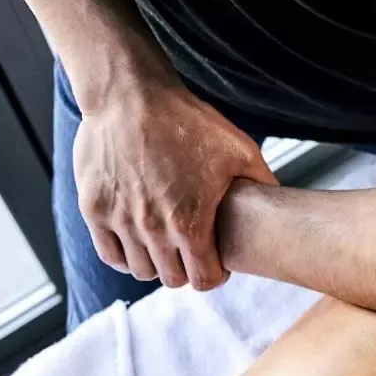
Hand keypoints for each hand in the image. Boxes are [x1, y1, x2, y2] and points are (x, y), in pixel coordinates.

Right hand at [73, 84, 277, 290]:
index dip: (215, 275)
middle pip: (173, 279)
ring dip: (156, 264)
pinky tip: (137, 241)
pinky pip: (109, 254)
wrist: (129, 95)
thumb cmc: (185, 120)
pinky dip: (124, 255)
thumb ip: (262, 181)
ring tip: (166, 245)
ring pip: (141, 271)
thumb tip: (281, 202)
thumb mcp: (239, 149)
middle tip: (192, 252)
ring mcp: (120, 221)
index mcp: (189, 223)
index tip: (216, 263)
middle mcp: (152, 229)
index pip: (204, 280)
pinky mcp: (93, 209)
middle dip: (187, 270)